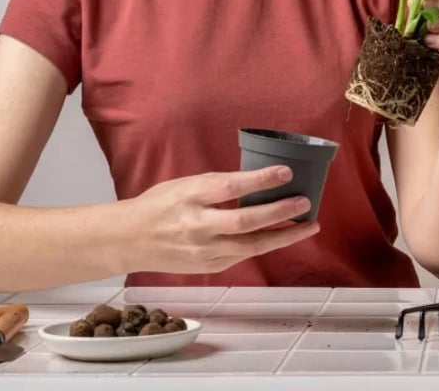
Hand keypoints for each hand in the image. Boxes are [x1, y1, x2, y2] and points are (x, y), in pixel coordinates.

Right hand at [126, 167, 319, 273]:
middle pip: (246, 221)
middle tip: (305, 202)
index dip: (261, 180)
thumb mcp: (185, 184)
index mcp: (190, 196)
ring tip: (308, 225)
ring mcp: (203, 250)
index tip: (285, 172)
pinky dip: (266, 245)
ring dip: (284, 235)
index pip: (231, 187)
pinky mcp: (209, 266)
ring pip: (252, 246)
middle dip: (280, 212)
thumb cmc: (159, 205)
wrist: (129, 240)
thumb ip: (217, 186)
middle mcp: (197, 225)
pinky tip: (283, 236)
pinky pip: (244, 255)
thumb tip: (256, 181)